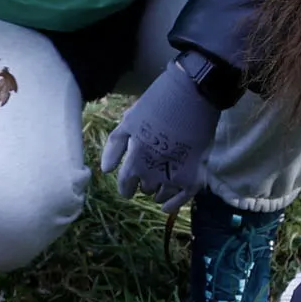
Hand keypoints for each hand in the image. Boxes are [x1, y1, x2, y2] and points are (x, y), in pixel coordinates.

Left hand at [97, 64, 218, 203]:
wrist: (193, 95)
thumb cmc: (157, 104)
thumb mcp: (129, 122)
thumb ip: (115, 147)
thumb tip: (106, 170)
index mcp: (134, 162)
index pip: (125, 186)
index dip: (126, 186)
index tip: (128, 185)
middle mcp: (152, 175)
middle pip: (144, 189)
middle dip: (144, 182)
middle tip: (151, 169)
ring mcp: (175, 178)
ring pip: (161, 195)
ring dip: (158, 191)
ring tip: (161, 181)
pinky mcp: (194, 178)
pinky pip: (181, 200)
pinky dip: (173, 205)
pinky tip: (167, 205)